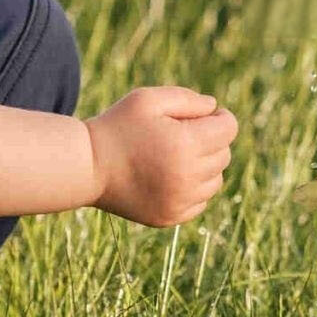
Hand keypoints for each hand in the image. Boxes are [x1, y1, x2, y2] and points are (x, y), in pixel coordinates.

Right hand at [83, 86, 238, 228]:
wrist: (87, 167)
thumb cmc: (118, 127)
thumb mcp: (148, 99)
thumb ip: (187, 99)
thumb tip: (214, 108)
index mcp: (185, 144)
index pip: (228, 129)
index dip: (221, 117)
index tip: (207, 114)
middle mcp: (187, 177)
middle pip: (224, 154)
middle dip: (211, 139)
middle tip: (185, 132)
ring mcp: (180, 201)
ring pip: (216, 179)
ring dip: (206, 165)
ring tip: (178, 154)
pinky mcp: (170, 217)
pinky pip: (201, 201)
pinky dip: (194, 188)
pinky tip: (172, 175)